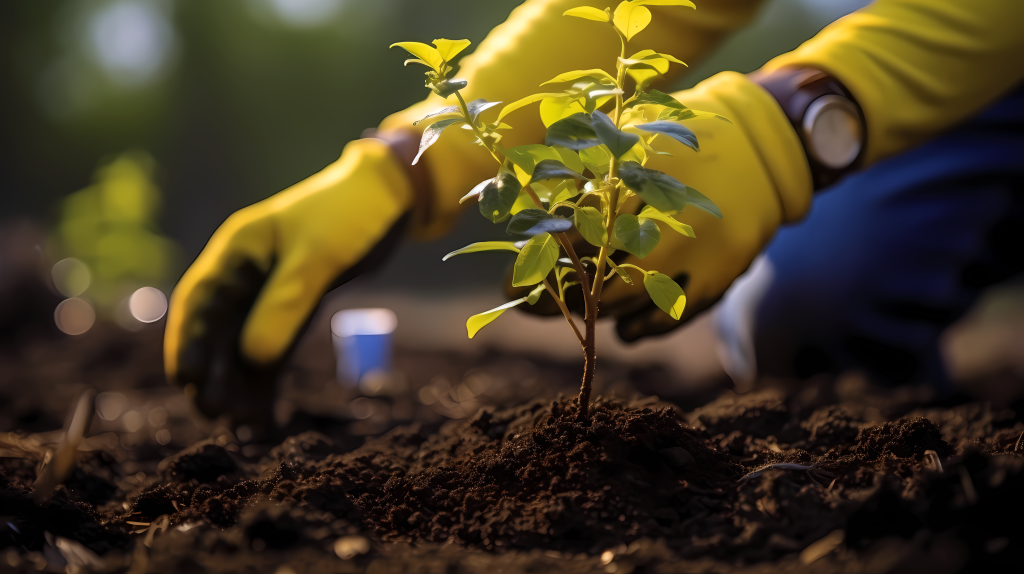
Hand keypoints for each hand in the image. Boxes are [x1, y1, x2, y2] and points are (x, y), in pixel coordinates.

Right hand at [163, 138, 412, 426]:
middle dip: (212, 373)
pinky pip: (272, 352)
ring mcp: (267, 295)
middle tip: (213, 414)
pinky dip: (266, 383)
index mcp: (238, 250)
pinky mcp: (293, 311)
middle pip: (216, 331)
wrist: (390, 201)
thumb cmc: (350, 215)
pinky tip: (266, 419)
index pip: (201, 300)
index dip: (190, 341)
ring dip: (238, 387)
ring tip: (239, 430)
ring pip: (242, 348)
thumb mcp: (319, 256)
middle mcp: (245, 274)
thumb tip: (252, 357)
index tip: (188, 379)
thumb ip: (285, 303)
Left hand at [514, 72, 812, 341]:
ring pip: (629, 300)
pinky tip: (623, 330)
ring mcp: (697, 249)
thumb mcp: (632, 136)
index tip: (508, 287)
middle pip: (597, 274)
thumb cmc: (679, 142)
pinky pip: (671, 316)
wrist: (762, 150)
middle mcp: (667, 216)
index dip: (536, 261)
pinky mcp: (720, 274)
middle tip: (529, 308)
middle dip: (555, 298)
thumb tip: (524, 196)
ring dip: (591, 313)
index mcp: (639, 176)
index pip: (573, 229)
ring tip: (571, 311)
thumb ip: (584, 165)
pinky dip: (640, 328)